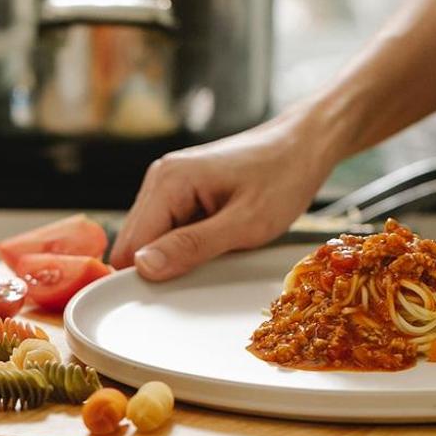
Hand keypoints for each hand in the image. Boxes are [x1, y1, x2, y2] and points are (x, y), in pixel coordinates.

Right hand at [111, 109, 342, 280]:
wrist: (305, 144)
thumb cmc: (283, 177)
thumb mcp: (245, 223)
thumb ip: (192, 246)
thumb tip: (143, 267)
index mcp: (168, 181)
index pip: (130, 246)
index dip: (147, 276)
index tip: (178, 291)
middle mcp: (160, 178)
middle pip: (135, 243)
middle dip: (163, 265)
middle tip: (208, 269)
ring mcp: (168, 183)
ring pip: (151, 239)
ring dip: (177, 254)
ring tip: (219, 249)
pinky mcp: (180, 191)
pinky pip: (168, 228)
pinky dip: (187, 243)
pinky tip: (217, 239)